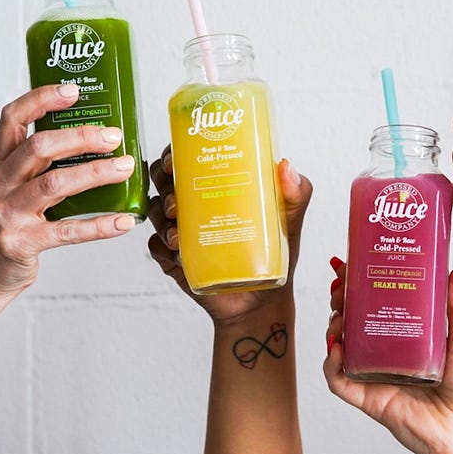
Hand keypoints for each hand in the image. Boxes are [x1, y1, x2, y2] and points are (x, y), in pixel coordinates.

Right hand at [0, 84, 137, 295]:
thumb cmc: (7, 225)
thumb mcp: (12, 187)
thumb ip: (40, 165)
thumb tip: (94, 140)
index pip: (12, 119)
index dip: (41, 99)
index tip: (73, 90)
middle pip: (39, 147)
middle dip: (81, 137)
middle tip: (114, 136)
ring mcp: (7, 214)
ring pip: (55, 184)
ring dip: (95, 173)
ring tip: (125, 168)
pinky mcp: (22, 243)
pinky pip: (67, 231)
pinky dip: (100, 225)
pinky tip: (123, 221)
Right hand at [147, 146, 312, 324]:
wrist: (263, 300)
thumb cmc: (274, 253)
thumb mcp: (290, 220)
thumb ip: (296, 193)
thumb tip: (286, 166)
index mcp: (216, 184)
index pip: (188, 158)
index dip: (175, 153)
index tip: (175, 159)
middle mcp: (194, 203)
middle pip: (163, 180)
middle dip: (163, 183)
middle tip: (176, 199)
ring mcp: (181, 230)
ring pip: (156, 211)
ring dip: (161, 216)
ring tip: (178, 229)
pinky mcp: (173, 258)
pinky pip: (156, 247)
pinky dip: (162, 246)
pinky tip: (177, 251)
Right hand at [323, 257, 452, 453]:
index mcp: (405, 334)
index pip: (376, 302)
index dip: (359, 284)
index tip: (350, 265)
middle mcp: (386, 351)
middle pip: (352, 319)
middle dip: (341, 300)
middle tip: (340, 288)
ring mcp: (374, 373)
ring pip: (340, 345)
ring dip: (333, 326)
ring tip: (339, 315)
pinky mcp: (366, 397)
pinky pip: (339, 380)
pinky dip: (331, 364)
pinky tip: (337, 348)